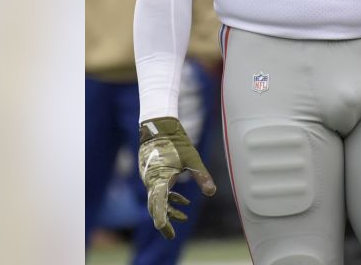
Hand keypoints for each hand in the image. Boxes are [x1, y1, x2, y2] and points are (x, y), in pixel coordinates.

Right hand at [138, 117, 216, 238]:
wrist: (159, 125)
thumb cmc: (176, 140)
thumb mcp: (192, 158)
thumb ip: (201, 176)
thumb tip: (211, 192)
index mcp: (159, 179)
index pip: (158, 205)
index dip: (162, 220)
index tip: (166, 232)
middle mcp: (151, 180)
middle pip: (155, 206)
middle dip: (164, 221)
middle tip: (172, 235)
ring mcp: (149, 177)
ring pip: (157, 198)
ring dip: (168, 208)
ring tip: (183, 217)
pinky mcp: (151, 172)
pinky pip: (157, 190)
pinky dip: (168, 198)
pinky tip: (182, 200)